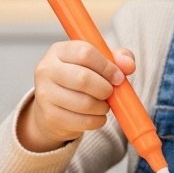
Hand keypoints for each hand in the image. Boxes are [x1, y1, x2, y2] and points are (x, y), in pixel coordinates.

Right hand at [16, 42, 136, 152]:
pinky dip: (97, 120)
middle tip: (110, 92)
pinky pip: (83, 121)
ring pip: (85, 103)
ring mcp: (45, 94)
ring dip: (103, 106)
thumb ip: (116, 59)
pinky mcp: (50, 116)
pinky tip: (96, 115)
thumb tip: (128, 65)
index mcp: (58, 51)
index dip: (106, 66)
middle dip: (105, 88)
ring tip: (103, 104)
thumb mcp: (95, 63)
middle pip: (83, 79)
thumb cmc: (78, 80)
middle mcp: (46, 70)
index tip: (118, 76)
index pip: (85, 53)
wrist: (52, 108)